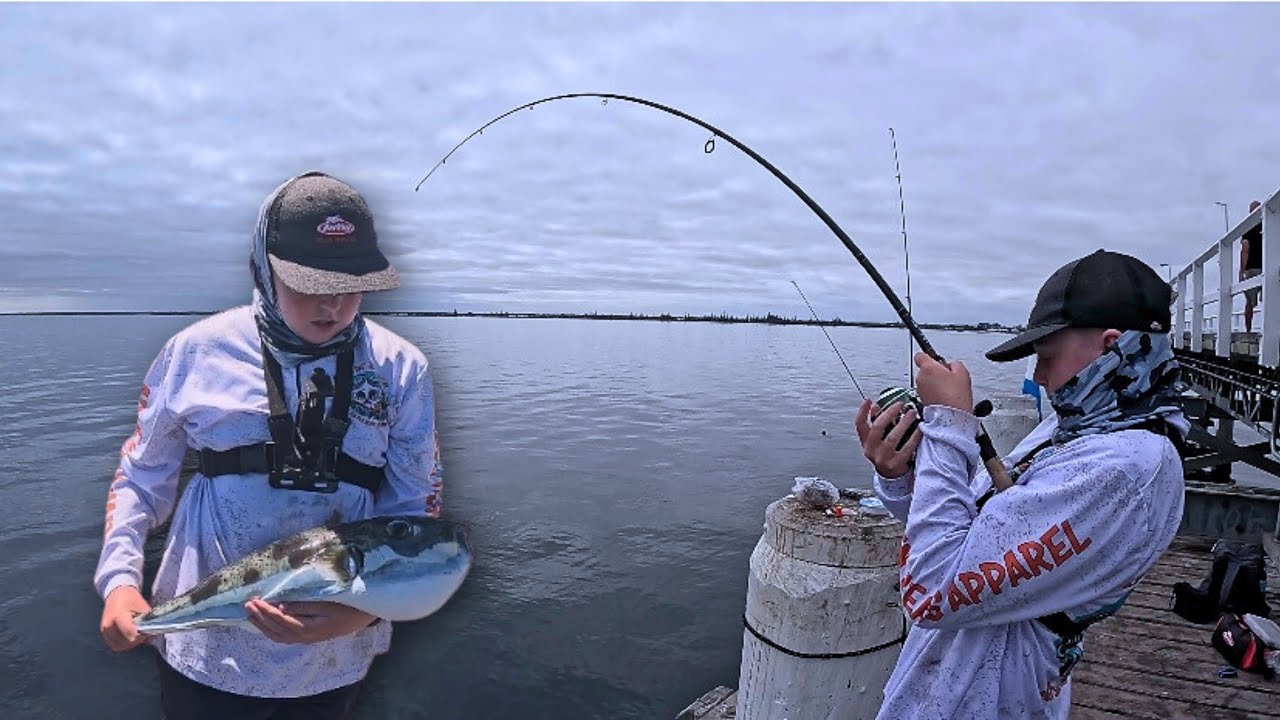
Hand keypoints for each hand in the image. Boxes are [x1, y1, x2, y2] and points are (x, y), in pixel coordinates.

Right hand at [101, 585, 150, 651]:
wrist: (117, 594)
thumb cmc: (131, 598)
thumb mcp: (143, 607)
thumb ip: (148, 623)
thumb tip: (150, 638)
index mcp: (118, 617)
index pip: (131, 635)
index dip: (141, 636)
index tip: (146, 631)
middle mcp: (108, 626)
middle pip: (126, 642)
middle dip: (137, 640)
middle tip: (143, 632)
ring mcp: (105, 631)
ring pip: (120, 646)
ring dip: (130, 643)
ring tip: (136, 633)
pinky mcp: (104, 634)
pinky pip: (115, 645)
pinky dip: (124, 643)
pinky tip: (130, 635)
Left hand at [245, 599, 377, 643]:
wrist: (366, 615)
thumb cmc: (349, 605)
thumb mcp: (328, 602)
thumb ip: (304, 605)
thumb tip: (281, 606)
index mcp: (308, 629)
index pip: (280, 620)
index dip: (265, 611)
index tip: (254, 600)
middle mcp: (305, 637)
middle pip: (276, 631)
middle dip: (260, 618)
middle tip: (247, 604)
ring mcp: (307, 638)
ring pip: (279, 636)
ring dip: (263, 626)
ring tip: (251, 614)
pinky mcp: (310, 636)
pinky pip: (285, 636)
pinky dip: (272, 630)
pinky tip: (267, 622)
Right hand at [855, 398, 922, 477]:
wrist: (890, 475)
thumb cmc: (885, 453)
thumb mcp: (877, 440)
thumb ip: (876, 423)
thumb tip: (876, 406)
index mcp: (866, 442)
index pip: (859, 425)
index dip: (862, 412)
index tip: (868, 400)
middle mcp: (872, 450)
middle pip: (877, 427)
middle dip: (889, 413)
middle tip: (899, 404)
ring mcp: (883, 458)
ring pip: (892, 437)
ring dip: (903, 423)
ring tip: (911, 413)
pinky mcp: (895, 464)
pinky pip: (906, 448)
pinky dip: (913, 437)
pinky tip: (919, 429)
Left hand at [914, 352, 972, 411]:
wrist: (951, 417)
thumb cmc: (955, 396)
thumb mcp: (963, 373)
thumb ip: (955, 363)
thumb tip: (951, 364)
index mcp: (928, 368)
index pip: (920, 355)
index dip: (929, 356)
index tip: (936, 360)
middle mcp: (920, 378)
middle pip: (926, 369)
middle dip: (936, 371)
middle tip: (949, 378)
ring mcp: (920, 389)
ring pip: (927, 381)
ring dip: (935, 383)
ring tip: (949, 389)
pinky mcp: (921, 399)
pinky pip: (927, 391)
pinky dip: (934, 392)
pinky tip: (945, 396)